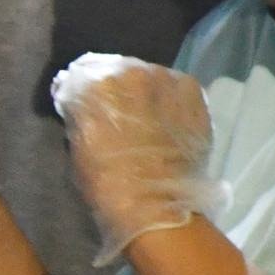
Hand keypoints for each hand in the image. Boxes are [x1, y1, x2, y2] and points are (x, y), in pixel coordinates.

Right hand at [51, 53, 223, 265]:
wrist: (154, 203)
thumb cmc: (106, 179)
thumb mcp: (78, 141)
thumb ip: (83, 113)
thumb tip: (86, 104)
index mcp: (97, 82)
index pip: (84, 73)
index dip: (85, 91)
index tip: (86, 104)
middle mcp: (134, 71)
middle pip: (122, 72)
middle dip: (119, 89)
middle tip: (119, 113)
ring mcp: (169, 80)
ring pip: (153, 78)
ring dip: (148, 93)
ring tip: (147, 119)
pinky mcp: (195, 95)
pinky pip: (179, 89)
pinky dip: (172, 101)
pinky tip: (169, 121)